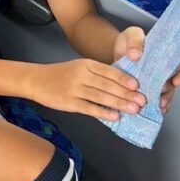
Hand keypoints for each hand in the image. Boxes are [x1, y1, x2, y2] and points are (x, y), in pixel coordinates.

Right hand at [29, 59, 145, 121]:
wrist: (37, 80)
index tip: (138, 86)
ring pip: (101, 97)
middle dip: (126, 94)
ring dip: (119, 103)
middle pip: (107, 85)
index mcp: (86, 64)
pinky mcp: (69, 102)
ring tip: (134, 109)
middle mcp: (81, 75)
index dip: (124, 79)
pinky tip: (115, 116)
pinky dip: (103, 112)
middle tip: (142, 101)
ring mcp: (75, 89)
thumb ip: (97, 74)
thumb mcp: (79, 67)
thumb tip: (121, 86)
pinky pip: (90, 108)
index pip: (109, 71)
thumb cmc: (61, 74)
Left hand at [112, 26, 179, 113]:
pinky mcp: (145, 91)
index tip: (176, 81)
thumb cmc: (128, 42)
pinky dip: (153, 107)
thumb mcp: (132, 35)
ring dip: (162, 102)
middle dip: (168, 93)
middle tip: (161, 99)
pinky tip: (151, 112)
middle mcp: (163, 72)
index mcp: (165, 57)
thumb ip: (135, 42)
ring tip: (158, 108)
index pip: (179, 66)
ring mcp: (155, 82)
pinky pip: (153, 101)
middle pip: (172, 84)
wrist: (116, 52)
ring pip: (164, 95)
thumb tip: (136, 55)